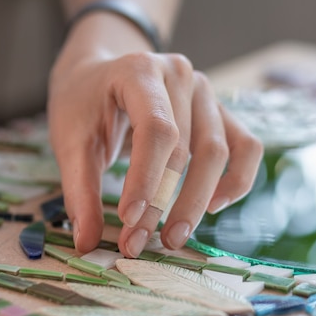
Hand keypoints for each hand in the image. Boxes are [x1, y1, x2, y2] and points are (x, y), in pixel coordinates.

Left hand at [47, 50, 262, 257]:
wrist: (98, 75)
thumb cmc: (83, 105)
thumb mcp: (70, 142)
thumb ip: (79, 190)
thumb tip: (86, 244)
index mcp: (140, 71)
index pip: (154, 129)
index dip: (145, 179)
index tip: (128, 220)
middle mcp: (179, 75)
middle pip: (184, 148)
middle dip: (161, 203)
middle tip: (137, 243)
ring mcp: (205, 92)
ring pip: (217, 153)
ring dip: (195, 202)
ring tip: (170, 238)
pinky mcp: (218, 112)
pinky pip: (245, 147)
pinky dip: (237, 179)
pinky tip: (214, 206)